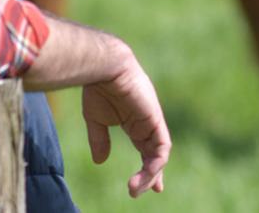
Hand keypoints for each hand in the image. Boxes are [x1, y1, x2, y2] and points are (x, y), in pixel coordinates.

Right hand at [82, 58, 170, 197]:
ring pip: (159, 155)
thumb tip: (100, 161)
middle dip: (153, 174)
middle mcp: (147, 123)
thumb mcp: (96, 119)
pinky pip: (162, 148)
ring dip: (150, 174)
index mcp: (135, 122)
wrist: (105, 68)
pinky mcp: (156, 121)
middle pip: (154, 154)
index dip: (145, 166)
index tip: (140, 184)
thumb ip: (100, 140)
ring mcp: (153, 122)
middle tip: (153, 189)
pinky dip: (155, 164)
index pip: (145, 148)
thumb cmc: (98, 88)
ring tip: (134, 189)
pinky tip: (146, 174)